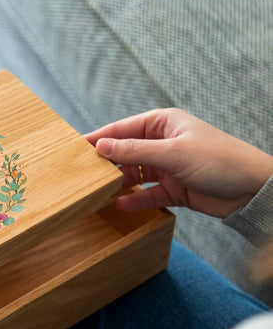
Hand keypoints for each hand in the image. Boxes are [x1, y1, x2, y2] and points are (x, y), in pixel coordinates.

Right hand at [86, 108, 272, 217]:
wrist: (252, 190)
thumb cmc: (218, 160)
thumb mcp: (172, 152)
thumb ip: (134, 151)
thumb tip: (101, 146)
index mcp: (162, 124)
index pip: (122, 129)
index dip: (99, 138)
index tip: (75, 148)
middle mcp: (162, 144)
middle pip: (125, 153)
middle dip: (106, 164)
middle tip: (82, 175)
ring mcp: (167, 167)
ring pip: (134, 174)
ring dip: (118, 183)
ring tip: (97, 192)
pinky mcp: (173, 189)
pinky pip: (147, 194)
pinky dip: (135, 199)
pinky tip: (120, 205)